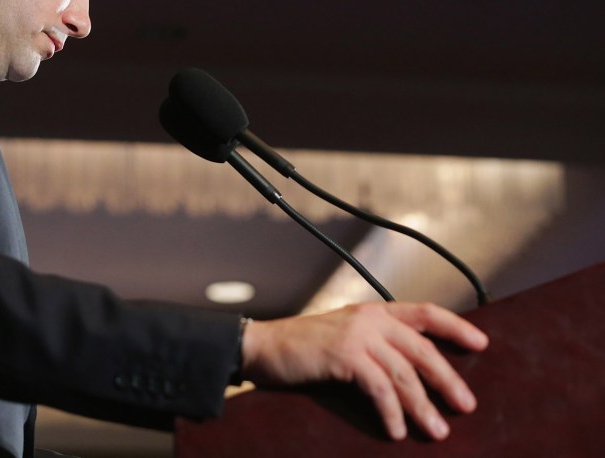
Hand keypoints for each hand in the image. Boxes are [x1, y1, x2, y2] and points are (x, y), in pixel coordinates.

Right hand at [240, 302, 488, 440]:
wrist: (261, 346)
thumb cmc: (300, 347)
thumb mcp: (342, 335)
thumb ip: (373, 344)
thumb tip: (407, 374)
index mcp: (374, 311)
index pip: (425, 312)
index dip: (456, 326)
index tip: (481, 343)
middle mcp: (370, 318)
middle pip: (422, 349)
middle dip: (448, 379)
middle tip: (467, 406)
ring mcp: (357, 335)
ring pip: (404, 373)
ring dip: (423, 405)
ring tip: (437, 431)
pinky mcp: (344, 356)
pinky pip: (379, 388)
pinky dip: (391, 411)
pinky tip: (396, 430)